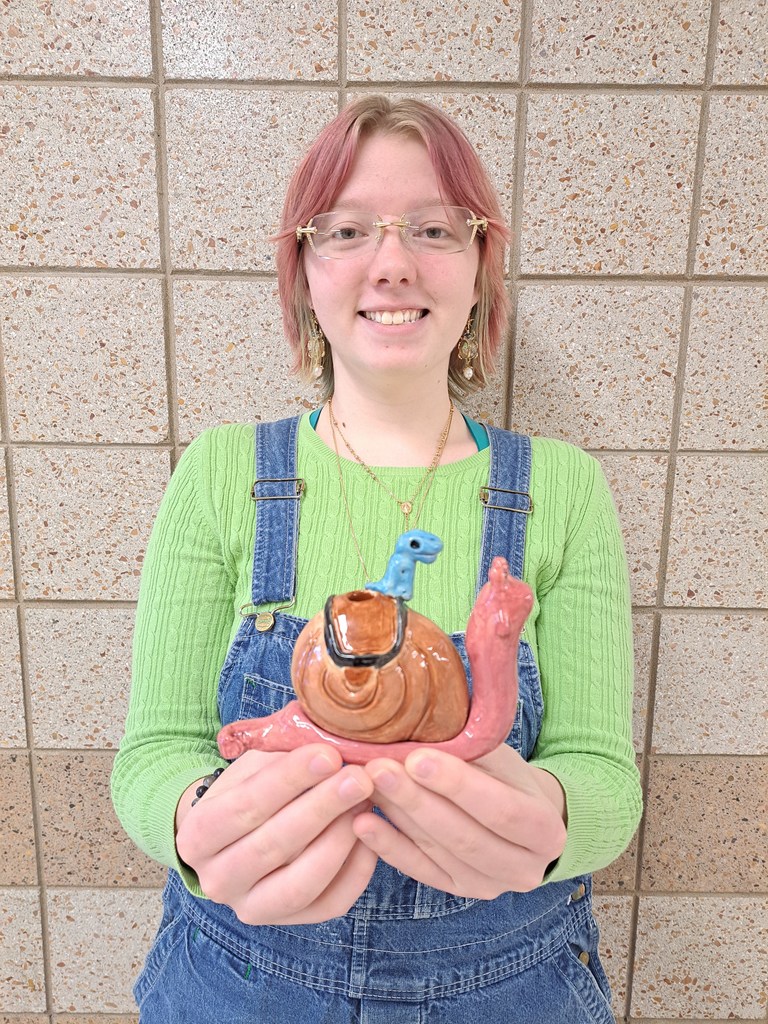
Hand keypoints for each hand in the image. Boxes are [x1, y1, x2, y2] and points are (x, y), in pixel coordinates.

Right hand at [175, 744, 376, 924]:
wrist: (233, 838)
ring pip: (300, 884)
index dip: (289, 779)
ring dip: (339, 841)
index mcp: (198, 835)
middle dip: (321, 808)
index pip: (245, 806)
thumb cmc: (247, 790)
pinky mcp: (288, 923)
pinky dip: (355, 870)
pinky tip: (369, 834)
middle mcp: (217, 880)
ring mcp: (251, 908)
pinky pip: (328, 904)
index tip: (328, 755)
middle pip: (273, 846)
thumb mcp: (252, 766)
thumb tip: (331, 751)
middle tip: (359, 779)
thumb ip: (282, 759)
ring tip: (366, 803)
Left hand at [352, 745, 566, 897]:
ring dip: (400, 818)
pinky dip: (389, 847)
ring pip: (440, 853)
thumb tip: (417, 731)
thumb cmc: (508, 777)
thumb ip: (471, 751)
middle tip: (379, 769)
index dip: (458, 785)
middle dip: (418, 801)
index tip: (417, 758)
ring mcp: (490, 886)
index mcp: (546, 830)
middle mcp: (524, 868)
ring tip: (367, 786)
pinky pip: (420, 870)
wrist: (523, 817)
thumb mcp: (501, 757)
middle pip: (466, 837)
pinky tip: (363, 822)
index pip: (501, 810)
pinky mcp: (458, 890)